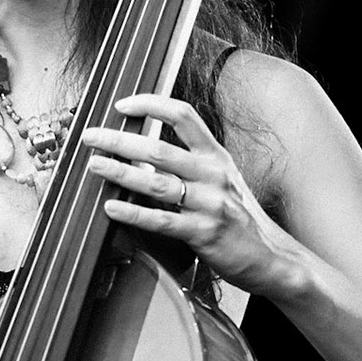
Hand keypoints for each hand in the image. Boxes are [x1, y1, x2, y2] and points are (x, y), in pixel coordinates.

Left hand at [81, 92, 307, 300]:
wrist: (271, 256)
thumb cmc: (237, 215)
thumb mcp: (220, 180)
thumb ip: (186, 164)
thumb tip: (137, 153)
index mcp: (216, 156)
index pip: (183, 116)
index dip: (151, 104)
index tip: (122, 105)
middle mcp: (213, 174)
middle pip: (159, 150)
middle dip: (119, 141)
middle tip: (91, 137)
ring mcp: (209, 204)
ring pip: (156, 183)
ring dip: (120, 173)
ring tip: (94, 166)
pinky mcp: (204, 233)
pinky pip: (161, 220)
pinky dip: (133, 213)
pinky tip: (111, 207)